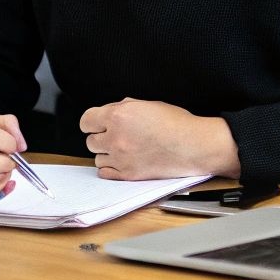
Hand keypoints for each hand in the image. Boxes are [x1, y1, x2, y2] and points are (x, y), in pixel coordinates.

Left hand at [79, 98, 240, 179]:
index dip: (92, 122)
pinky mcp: (127, 174)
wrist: (193, 145)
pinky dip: (111, 168)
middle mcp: (116, 137)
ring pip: (97, 157)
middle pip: (90, 141)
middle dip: (102, 137)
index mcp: (119, 115)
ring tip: (125, 149)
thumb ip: (124, 107)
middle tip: (117, 136)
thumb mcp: (148, 105)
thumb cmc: (177, 124)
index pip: (86, 121)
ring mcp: (120, 158)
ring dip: (107, 153)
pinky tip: (124, 161)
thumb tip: (110, 112)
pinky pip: (104, 173)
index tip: (97, 124)